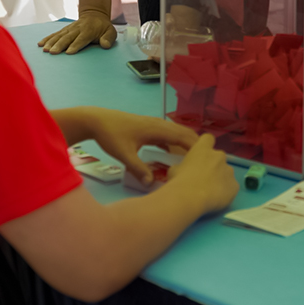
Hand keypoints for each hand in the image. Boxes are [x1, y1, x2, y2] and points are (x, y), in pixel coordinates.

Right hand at [38, 11, 118, 53]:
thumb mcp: (111, 31)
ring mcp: (69, 28)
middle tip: (53, 52)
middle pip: (67, 38)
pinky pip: (55, 34)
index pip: (81, 39)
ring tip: (45, 50)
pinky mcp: (64, 29)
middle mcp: (77, 29)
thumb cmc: (103, 27)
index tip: (69, 52)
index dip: (75, 45)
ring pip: (59, 35)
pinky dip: (47, 38)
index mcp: (89, 30)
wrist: (94, 14)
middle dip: (59, 45)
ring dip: (51, 42)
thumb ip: (109, 38)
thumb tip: (105, 45)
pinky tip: (40, 44)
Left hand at [81, 109, 198, 183]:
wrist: (97, 121)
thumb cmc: (111, 135)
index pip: (184, 137)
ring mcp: (155, 125)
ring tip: (194, 160)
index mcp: (157, 129)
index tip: (205, 161)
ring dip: (187, 144)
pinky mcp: (150, 128)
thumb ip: (138, 169)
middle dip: (196, 146)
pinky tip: (174, 155)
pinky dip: (176, 143)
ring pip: (178, 133)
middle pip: (185, 133)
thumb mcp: (124, 154)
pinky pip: (169, 134)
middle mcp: (159, 124)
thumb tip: (150, 184)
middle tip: (205, 163)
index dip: (197, 148)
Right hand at [166, 134, 238, 214]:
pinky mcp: (235, 185)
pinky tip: (217, 198)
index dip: (206, 145)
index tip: (202, 155)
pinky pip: (231, 186)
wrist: (190, 198)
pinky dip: (225, 191)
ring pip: (226, 172)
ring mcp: (229, 170)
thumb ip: (183, 165)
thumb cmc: (179, 181)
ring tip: (210, 191)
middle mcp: (219, 156)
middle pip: (218, 157)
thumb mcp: (174, 170)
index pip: (208, 138)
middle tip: (203, 178)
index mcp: (203, 149)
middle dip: (213, 165)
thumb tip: (184, 170)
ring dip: (220, 178)